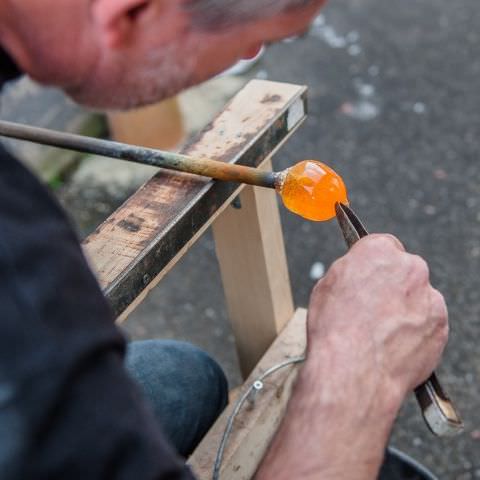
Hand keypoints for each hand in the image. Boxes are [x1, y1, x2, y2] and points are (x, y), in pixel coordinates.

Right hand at [256, 234, 447, 479]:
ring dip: (405, 308)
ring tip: (381, 332)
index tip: (369, 275)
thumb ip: (350, 272)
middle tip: (372, 307)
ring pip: (418, 297)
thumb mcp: (326, 286)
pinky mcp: (440, 326)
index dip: (372, 264)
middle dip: (392, 285)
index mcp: (378, 251)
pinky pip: (428, 323)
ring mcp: (429, 298)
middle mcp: (409, 268)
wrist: (354, 370)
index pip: (382, 245)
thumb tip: (357, 274)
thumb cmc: (335, 329)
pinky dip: (415, 331)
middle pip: (404, 270)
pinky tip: (393, 345)